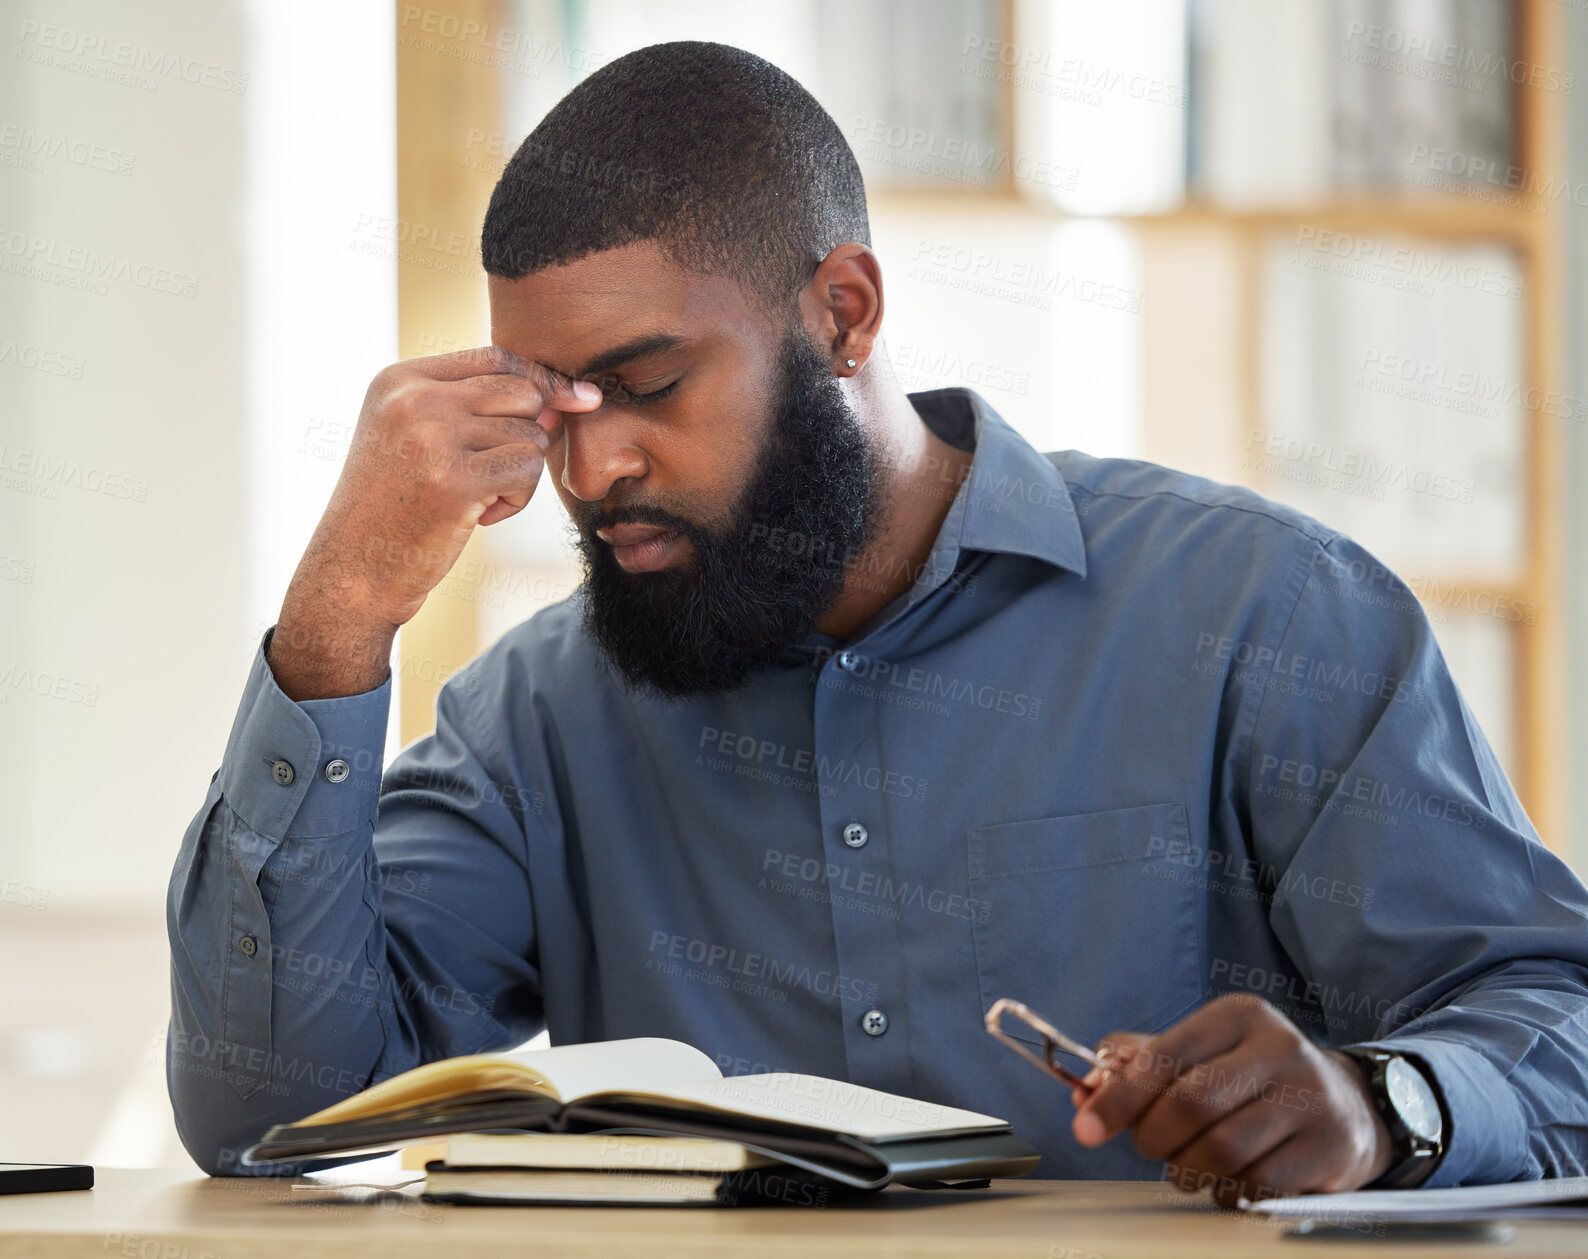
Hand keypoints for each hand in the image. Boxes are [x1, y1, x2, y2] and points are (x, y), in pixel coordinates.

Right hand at [269, 345, 601, 698]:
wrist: (351, 572)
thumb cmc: (393, 508)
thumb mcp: (417, 439)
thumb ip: (478, 410)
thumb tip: (565, 398)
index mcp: (399, 379)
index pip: (496, 357)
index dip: (543, 379)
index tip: (577, 399)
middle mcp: (413, 398)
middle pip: (523, 392)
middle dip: (528, 435)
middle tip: (493, 475)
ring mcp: (432, 436)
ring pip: (531, 434)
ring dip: (519, 476)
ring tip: (476, 501)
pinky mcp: (454, 479)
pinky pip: (528, 468)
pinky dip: (518, 499)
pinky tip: (480, 517)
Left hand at [1069, 993, 1395, 1206]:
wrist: (1350, 1105)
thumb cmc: (1255, 1078)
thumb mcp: (1204, 1053)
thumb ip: (1142, 1063)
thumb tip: (1085, 1085)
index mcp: (1238, 1016)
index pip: (1164, 1056)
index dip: (1118, 1097)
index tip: (1086, 1127)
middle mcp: (1279, 1048)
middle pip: (1191, 1103)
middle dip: (1153, 1136)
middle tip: (1148, 1148)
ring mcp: (1311, 1098)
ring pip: (1223, 1149)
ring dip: (1188, 1169)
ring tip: (1187, 1165)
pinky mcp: (1330, 1147)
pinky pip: (1257, 1183)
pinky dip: (1227, 1191)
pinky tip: (1227, 1180)